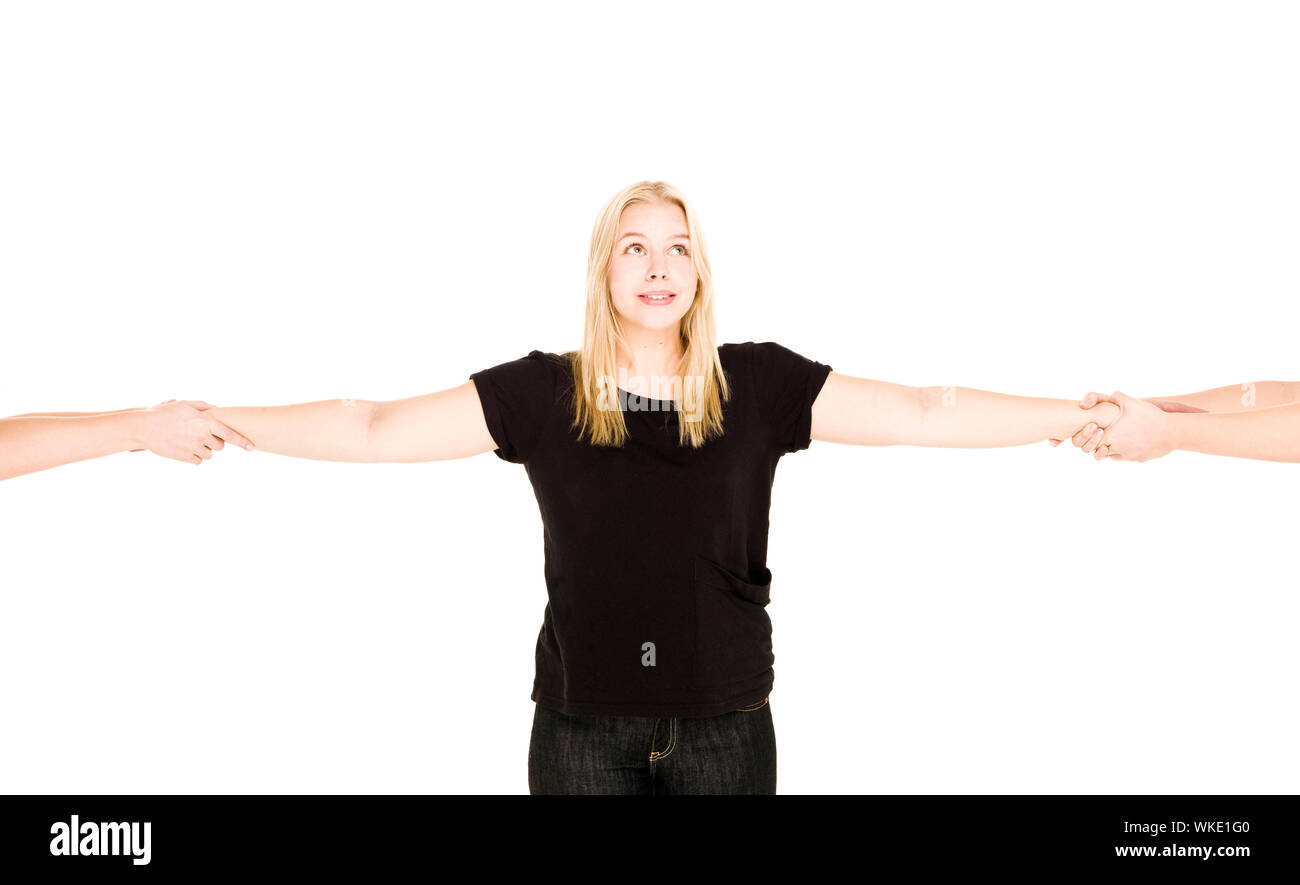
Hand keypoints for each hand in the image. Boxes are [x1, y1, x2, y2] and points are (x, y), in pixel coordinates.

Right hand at [133, 399, 254, 464]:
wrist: (144, 427)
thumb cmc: (164, 413)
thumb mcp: (185, 404)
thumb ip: (204, 407)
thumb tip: (218, 409)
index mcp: (205, 421)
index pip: (230, 434)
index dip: (242, 442)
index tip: (252, 447)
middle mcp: (202, 435)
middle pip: (220, 446)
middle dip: (214, 443)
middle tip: (200, 436)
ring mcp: (194, 447)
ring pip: (209, 455)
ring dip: (203, 450)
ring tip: (188, 441)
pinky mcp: (185, 457)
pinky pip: (198, 461)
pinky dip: (194, 457)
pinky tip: (184, 449)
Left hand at [1070, 391, 1180, 461]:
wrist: (1173, 431)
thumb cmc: (1151, 416)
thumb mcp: (1131, 402)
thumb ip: (1116, 397)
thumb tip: (1108, 394)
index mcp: (1111, 436)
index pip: (1090, 440)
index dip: (1091, 434)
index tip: (1098, 426)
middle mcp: (1117, 449)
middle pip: (1099, 450)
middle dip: (1100, 442)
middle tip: (1106, 432)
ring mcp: (1128, 456)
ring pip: (1112, 456)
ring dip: (1112, 447)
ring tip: (1119, 436)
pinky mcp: (1138, 459)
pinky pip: (1127, 457)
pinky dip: (1125, 451)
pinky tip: (1132, 440)